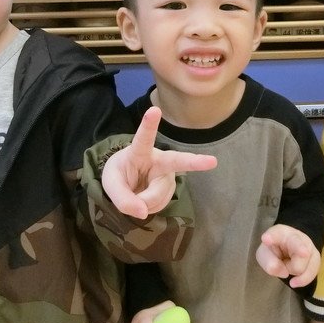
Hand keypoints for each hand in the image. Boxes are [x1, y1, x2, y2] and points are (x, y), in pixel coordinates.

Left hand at [102, 106, 216, 218]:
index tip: (155, 109)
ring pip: (158, 196)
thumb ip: (122, 199)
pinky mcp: (170, 188)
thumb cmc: (119, 174)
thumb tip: (142, 213)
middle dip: (194, 162)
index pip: (144, 138)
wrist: (127, 181)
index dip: (149, 124)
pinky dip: (149, 208)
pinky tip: (146, 199)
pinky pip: (159, 205)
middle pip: (176, 162)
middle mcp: (158, 160)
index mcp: (139, 151)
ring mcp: (167, 175)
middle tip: (212, 161)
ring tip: (136, 196)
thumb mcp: (111, 184)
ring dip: (144, 203)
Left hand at [256, 224, 320, 287]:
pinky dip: (302, 280)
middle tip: (296, 256)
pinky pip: (311, 273)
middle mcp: (298, 237)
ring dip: (292, 272)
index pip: (276, 234)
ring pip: (302, 267)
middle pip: (297, 249)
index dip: (272, 237)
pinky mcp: (316, 258)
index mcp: (280, 233)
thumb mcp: (265, 254)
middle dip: (298, 254)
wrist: (291, 249)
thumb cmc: (275, 250)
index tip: (265, 239)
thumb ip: (268, 262)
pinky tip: (295, 281)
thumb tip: (284, 272)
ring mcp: (309, 247)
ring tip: (288, 266)